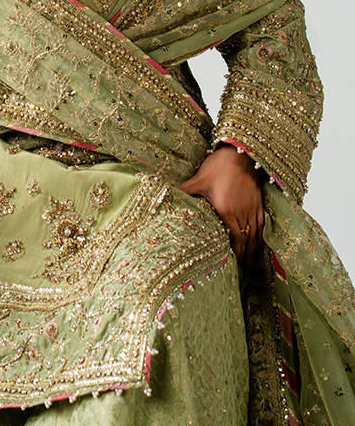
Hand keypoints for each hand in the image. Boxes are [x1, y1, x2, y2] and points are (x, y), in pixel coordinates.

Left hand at [177, 144, 263, 265]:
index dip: (234, 254)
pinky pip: (261, 226)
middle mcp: (242, 212)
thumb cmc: (218, 165)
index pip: (234, 239)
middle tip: (240, 272)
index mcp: (227, 210)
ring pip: (255, 236)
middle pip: (245, 241)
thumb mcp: (199, 179)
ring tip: (249, 265)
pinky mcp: (258, 203)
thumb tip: (165, 193)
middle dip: (244, 258)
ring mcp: (252, 208)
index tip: (231, 267)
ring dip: (252, 251)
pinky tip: (257, 245)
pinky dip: (260, 238)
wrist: (239, 153)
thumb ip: (184, 190)